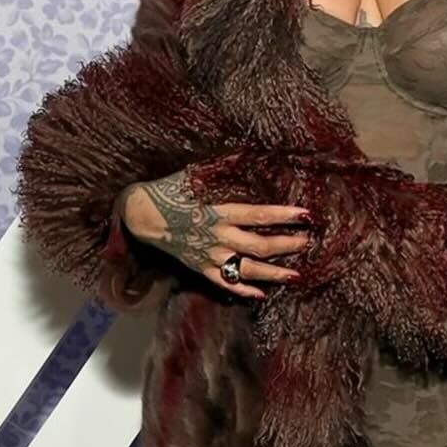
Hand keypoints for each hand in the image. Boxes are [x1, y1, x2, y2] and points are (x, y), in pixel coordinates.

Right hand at [118, 169, 310, 299]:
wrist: (139, 215)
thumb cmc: (168, 192)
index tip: (306, 215)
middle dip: (286, 245)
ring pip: (247, 269)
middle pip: (259, 246)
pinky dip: (243, 290)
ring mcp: (209, 256)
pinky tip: (261, 294)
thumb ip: (221, 169)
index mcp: (218, 212)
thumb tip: (246, 152)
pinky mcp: (200, 268)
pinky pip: (225, 284)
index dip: (284, 216)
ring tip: (295, 275)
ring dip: (273, 273)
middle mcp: (217, 237)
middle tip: (307, 243)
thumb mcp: (194, 176)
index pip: (259, 215)